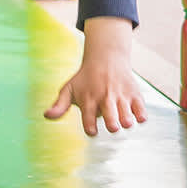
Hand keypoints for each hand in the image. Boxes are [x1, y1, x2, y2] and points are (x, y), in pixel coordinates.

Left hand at [44, 17, 146, 135]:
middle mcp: (105, 99)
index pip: (88, 120)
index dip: (90, 128)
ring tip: (124, 121)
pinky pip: (141, 109)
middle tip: (112, 125)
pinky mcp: (134, 94)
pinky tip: (137, 115)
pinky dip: (141, 115)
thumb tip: (46, 116)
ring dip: (127, 121)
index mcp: (88, 100)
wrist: (106, 58)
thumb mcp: (69, 89)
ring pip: (127, 116)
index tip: (92, 129)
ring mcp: (120, 97)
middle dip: (112, 125)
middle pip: (110, 119)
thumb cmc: (85, 79)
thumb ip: (59, 105)